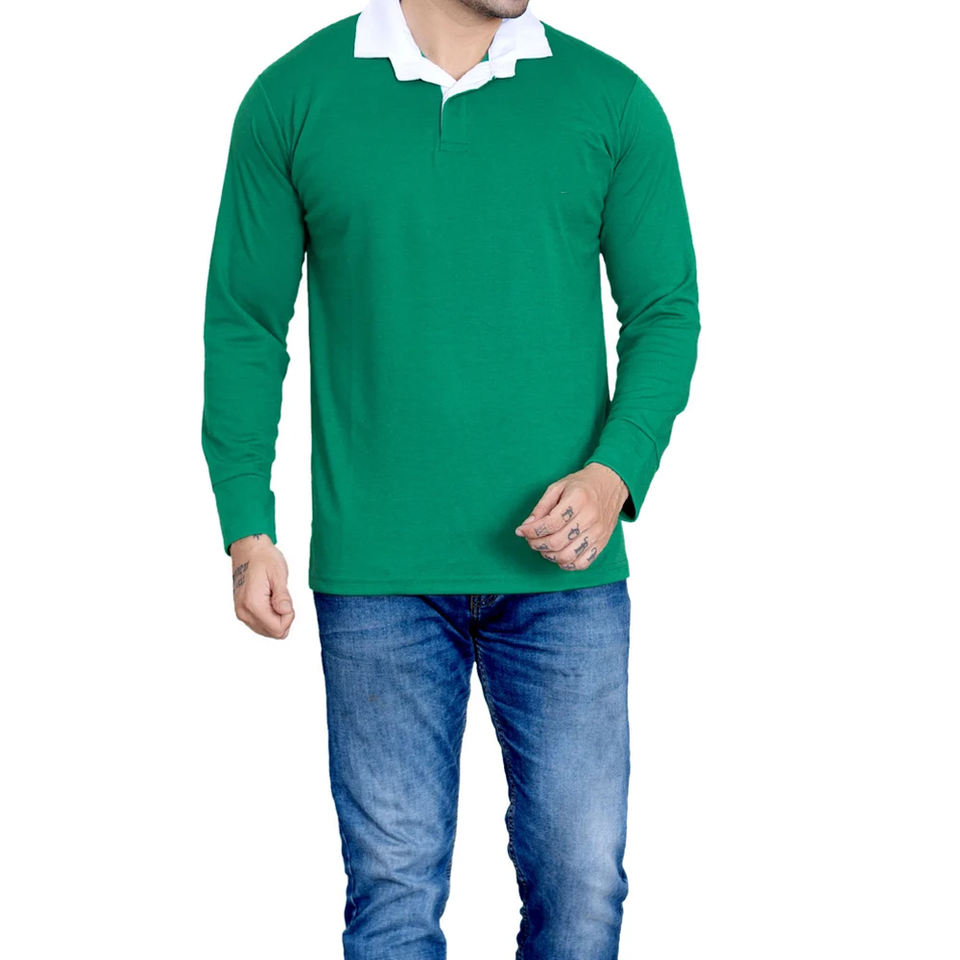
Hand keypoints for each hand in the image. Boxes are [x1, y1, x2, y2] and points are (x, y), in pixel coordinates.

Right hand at [228, 534, 294, 637]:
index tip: (286, 599)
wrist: (248, 550)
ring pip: (268, 631)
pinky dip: (270, 616)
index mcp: (253, 604)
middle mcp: (244, 613)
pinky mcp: (242, 612)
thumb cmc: (264, 558)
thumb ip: (282, 596)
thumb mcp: (278, 574)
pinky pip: (261, 625)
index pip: (278, 629)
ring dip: (277, 617)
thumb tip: (286, 612)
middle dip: (283, 617)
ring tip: (274, 596)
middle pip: (274, 633)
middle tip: (281, 597)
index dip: (289, 616)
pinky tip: (269, 600)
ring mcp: (241, 613)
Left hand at [514, 463, 628, 570]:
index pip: (550, 523)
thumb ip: (541, 506)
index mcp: (578, 499)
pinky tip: (558, 555)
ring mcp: (598, 533)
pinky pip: (582, 563)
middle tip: (530, 539)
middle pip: (557, 542)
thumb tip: (527, 525)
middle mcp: (590, 517)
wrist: (611, 484)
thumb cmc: (582, 485)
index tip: (521, 530)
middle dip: (536, 544)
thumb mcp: (558, 486)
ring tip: (543, 547)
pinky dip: (566, 564)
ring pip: (568, 556)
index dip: (531, 530)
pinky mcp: (602, 543)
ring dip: (549, 555)